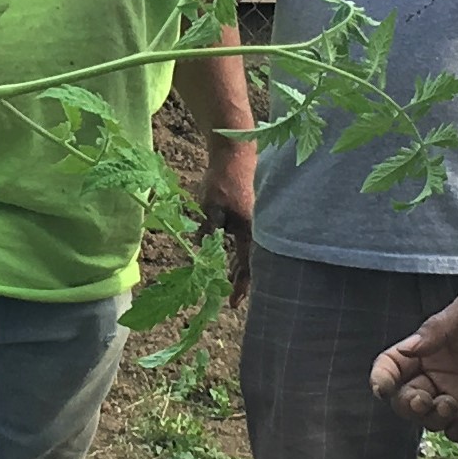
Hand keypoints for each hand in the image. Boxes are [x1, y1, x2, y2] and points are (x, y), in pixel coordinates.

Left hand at [198, 138, 254, 305]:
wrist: (235, 155)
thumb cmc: (222, 180)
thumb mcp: (210, 208)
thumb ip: (207, 231)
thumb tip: (201, 251)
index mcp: (250, 231)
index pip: (247, 266)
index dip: (240, 286)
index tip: (232, 303)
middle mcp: (256, 230)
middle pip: (251, 263)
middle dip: (240, 281)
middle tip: (230, 299)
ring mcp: (254, 222)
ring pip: (248, 252)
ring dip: (238, 268)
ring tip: (229, 284)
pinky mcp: (248, 215)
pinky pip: (245, 240)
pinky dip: (237, 253)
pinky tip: (228, 259)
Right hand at [370, 290, 457, 436]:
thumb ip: (437, 328)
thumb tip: (409, 349)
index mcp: (431, 349)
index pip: (393, 366)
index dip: (382, 377)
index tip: (383, 385)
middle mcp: (441, 375)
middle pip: (405, 399)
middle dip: (407, 403)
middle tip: (425, 398)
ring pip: (428, 420)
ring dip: (432, 417)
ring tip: (452, 403)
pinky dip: (457, 427)